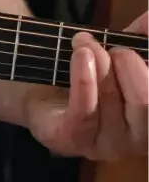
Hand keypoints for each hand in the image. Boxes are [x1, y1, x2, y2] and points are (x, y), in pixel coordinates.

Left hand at [23, 11, 148, 159]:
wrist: (42, 92)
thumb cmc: (94, 75)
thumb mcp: (125, 52)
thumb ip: (144, 37)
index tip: (143, 38)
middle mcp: (140, 139)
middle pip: (146, 100)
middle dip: (130, 63)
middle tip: (115, 48)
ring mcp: (107, 145)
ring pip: (111, 99)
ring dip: (98, 59)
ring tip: (84, 42)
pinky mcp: (73, 140)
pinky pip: (84, 110)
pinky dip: (84, 77)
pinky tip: (81, 56)